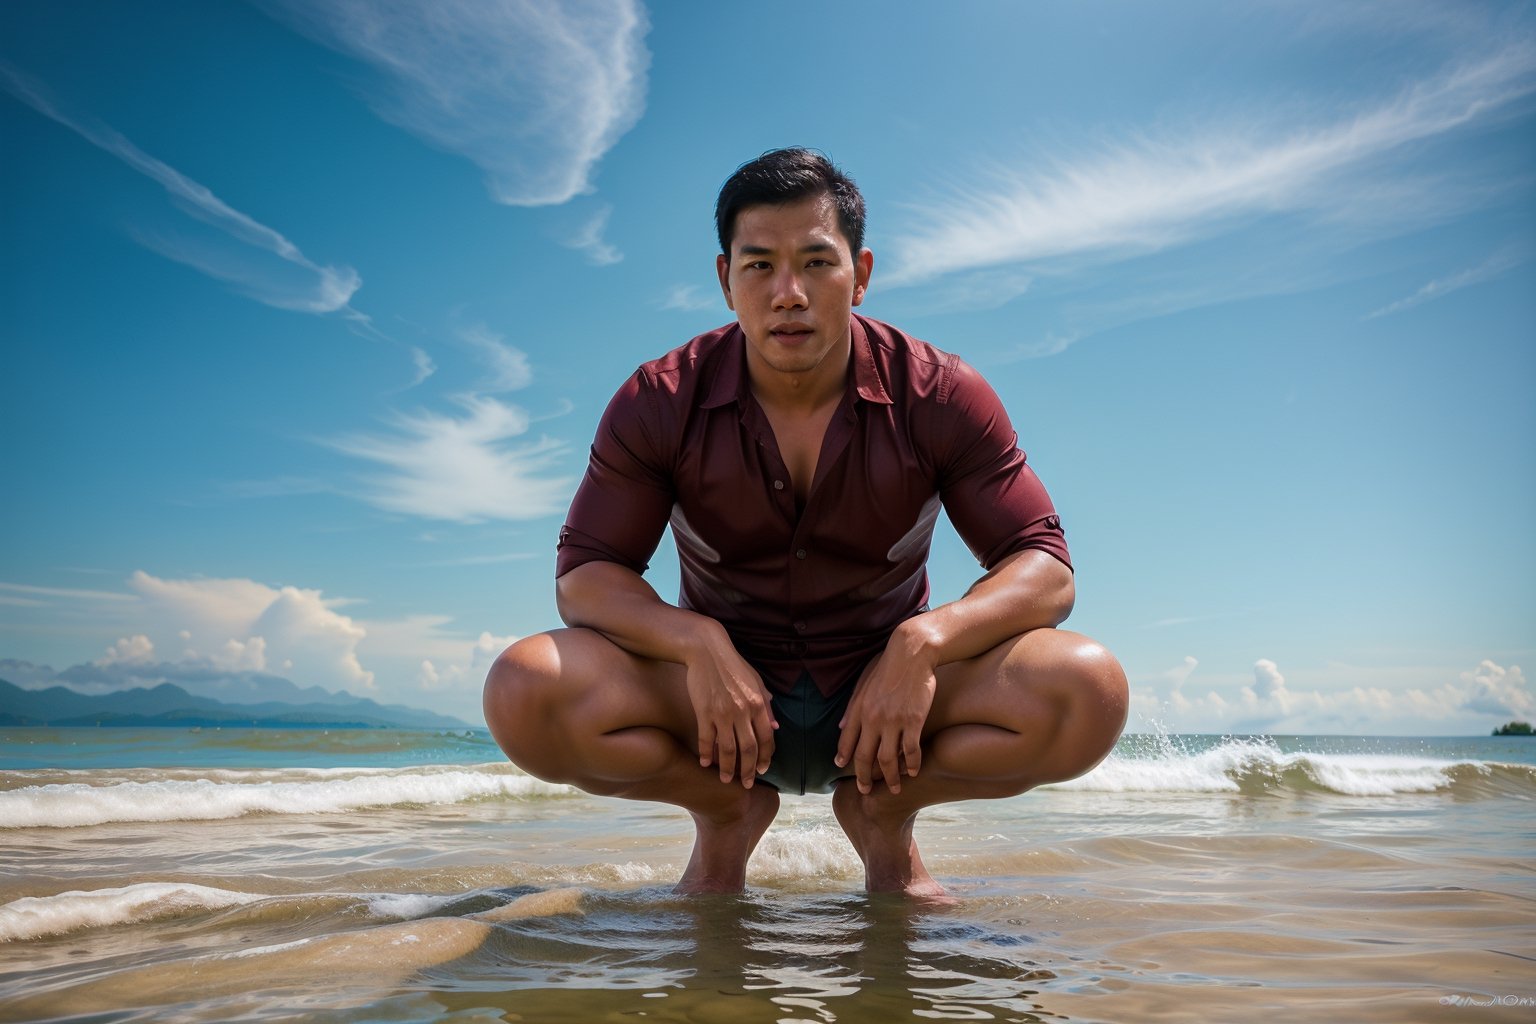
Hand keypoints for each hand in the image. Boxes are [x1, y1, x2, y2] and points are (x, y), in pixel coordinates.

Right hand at [684, 639, 777, 787]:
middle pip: (748, 749)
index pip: (767, 738)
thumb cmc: (734, 666)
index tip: (762, 769)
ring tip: (726, 779)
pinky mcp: (704, 712)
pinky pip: (706, 739)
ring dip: (728, 768)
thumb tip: (775, 727)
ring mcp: (722, 713)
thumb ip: (767, 706)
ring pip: (727, 749)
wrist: (707, 651)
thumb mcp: (757, 681)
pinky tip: (706, 764)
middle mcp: (742, 711)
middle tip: (746, 784)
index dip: (765, 757)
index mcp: (759, 704)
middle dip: (748, 770)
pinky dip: (707, 754)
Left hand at [835, 638, 937, 794]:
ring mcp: (893, 721)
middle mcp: (873, 719)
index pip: (847, 741)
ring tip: (894, 788)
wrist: (911, 653)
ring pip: (887, 759)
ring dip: (890, 778)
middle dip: (864, 778)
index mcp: (859, 710)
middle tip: (866, 791)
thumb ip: (852, 707)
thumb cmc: (887, 666)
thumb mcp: (863, 683)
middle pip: (865, 757)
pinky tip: (912, 772)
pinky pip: (910, 750)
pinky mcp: (913, 720)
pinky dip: (911, 764)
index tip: (842, 770)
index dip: (844, 758)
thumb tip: (841, 728)